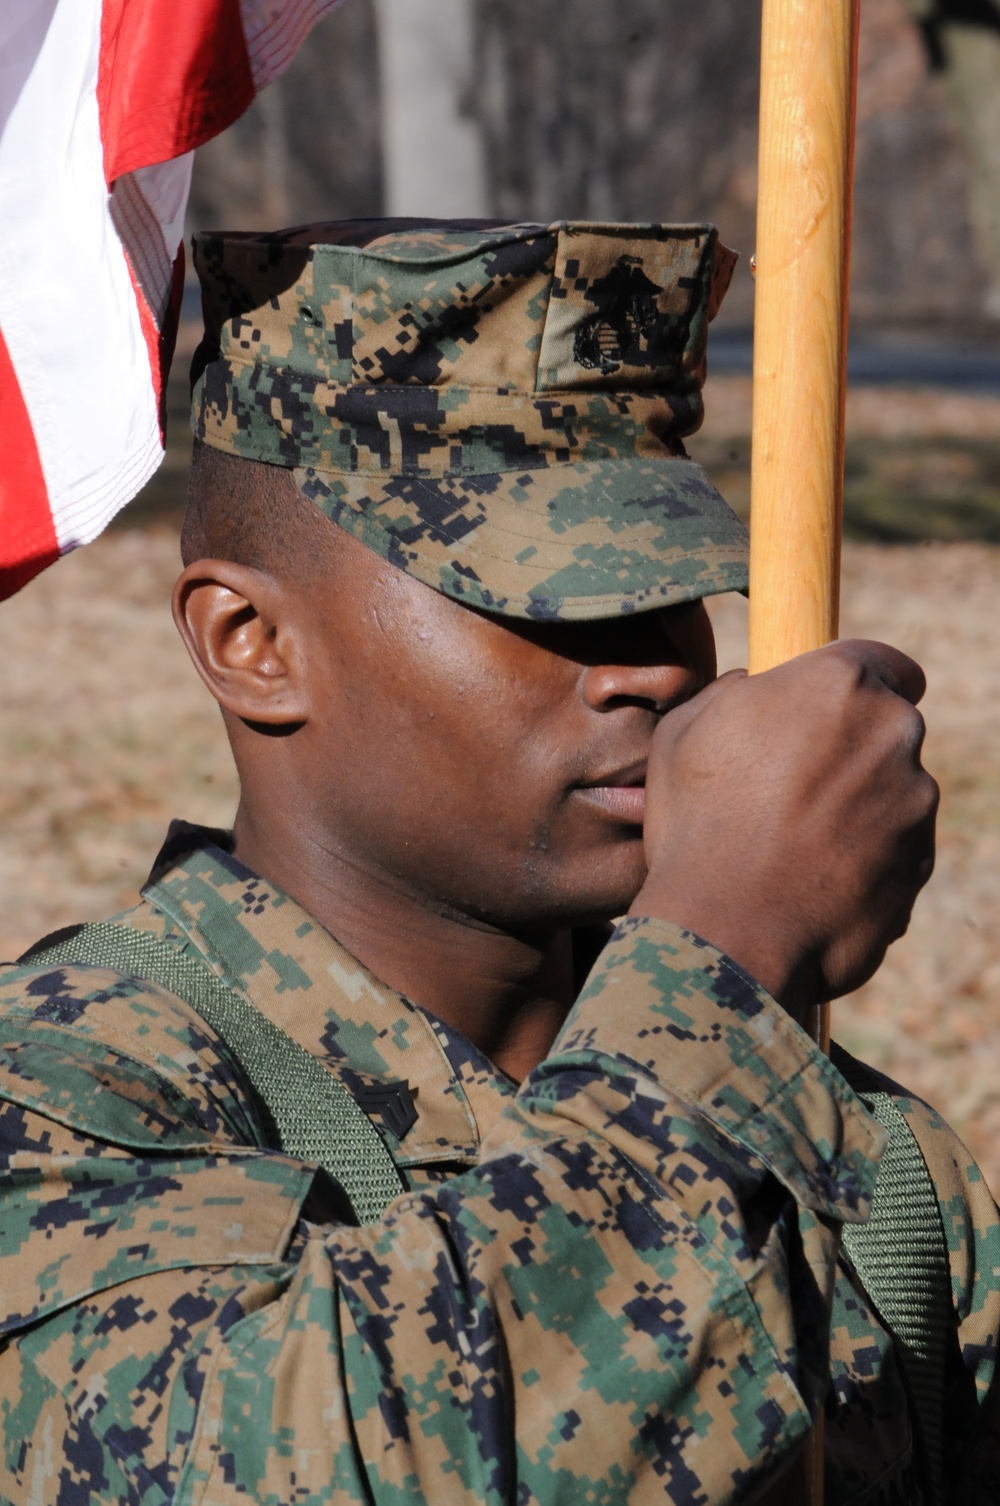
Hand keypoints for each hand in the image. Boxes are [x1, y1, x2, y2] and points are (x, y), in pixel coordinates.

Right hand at [628, 640, 937, 1022]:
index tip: (826, 713)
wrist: (729, 931)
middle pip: (885, 727)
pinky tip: (810, 880)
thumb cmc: (698, 824)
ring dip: (857, 805)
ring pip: (893, 788)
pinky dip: (866, 857)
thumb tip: (749, 688)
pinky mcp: (922, 860)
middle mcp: (892, 731)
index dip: (853, 686)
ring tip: (792, 845)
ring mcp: (916, 799)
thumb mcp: (684, 732)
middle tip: (791, 787)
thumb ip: (731, 692)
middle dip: (849, 749)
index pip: (881, 661)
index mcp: (838, 683)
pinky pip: (897, 846)